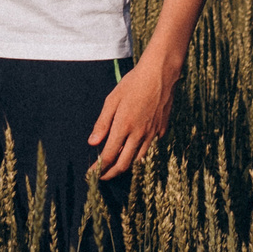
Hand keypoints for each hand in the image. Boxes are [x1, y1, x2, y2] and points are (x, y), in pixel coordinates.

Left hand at [87, 55, 178, 179]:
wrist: (160, 75)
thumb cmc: (133, 84)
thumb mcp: (112, 100)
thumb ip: (102, 123)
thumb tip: (92, 143)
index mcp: (124, 126)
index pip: (109, 156)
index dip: (99, 168)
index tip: (91, 173)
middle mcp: (139, 134)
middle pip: (124, 164)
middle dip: (111, 174)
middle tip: (101, 177)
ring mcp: (152, 134)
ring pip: (138, 159)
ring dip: (125, 166)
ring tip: (115, 167)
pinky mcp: (161, 130)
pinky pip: (149, 147)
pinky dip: (139, 153)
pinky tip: (133, 150)